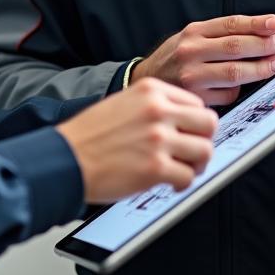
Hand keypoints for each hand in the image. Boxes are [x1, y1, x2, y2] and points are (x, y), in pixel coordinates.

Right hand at [57, 78, 217, 202]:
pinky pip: (188, 177)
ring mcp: (158, 138)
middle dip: (203, 141)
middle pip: (208, 123)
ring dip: (196, 165)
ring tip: (182, 169)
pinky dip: (182, 184)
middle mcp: (157, 110)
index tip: (189, 134)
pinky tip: (169, 183)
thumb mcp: (124, 102)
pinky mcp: (155, 167)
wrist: (65, 157)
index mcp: (151, 90)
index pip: (196, 102)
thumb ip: (154, 105)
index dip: (195, 122)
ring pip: (205, 151)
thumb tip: (183, 121)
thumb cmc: (90, 134)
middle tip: (192, 152)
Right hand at [131, 14, 274, 106]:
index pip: (231, 24)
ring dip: (261, 68)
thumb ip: (218, 35)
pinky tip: (247, 85)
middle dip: (264, 45)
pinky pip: (228, 94)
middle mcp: (191, 51)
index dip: (256, 23)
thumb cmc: (174, 58)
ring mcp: (192, 76)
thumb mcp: (189, 37)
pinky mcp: (195, 98)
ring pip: (235, 72)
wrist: (144, 81)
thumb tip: (260, 33)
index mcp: (193, 32)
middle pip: (236, 47)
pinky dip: (240, 90)